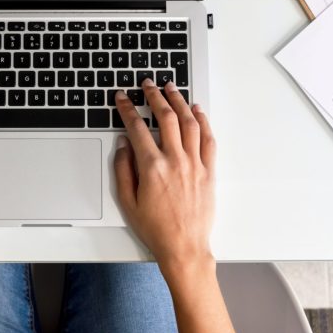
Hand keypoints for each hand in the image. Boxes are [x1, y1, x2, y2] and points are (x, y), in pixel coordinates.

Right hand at [113, 79, 216, 266]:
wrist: (184, 247)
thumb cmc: (155, 228)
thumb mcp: (127, 201)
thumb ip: (123, 168)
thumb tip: (123, 144)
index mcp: (152, 167)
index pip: (137, 127)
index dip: (127, 108)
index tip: (122, 98)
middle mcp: (175, 160)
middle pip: (165, 117)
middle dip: (154, 96)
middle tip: (148, 84)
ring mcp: (195, 164)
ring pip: (189, 122)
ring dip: (179, 101)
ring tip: (171, 88)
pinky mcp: (209, 171)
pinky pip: (208, 139)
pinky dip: (203, 121)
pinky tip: (197, 110)